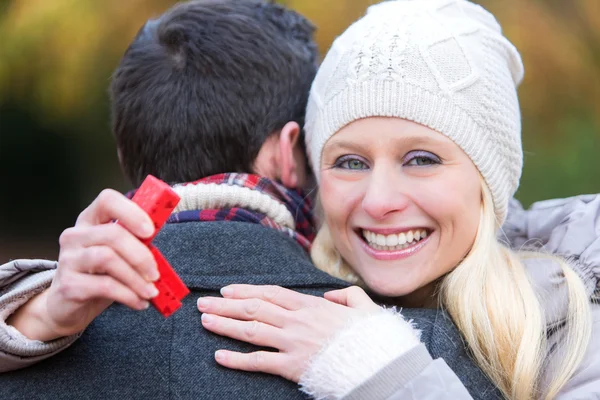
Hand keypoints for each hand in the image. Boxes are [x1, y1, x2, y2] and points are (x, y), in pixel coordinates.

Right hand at [7, 189, 159, 340]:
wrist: (65, 307)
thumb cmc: (98, 275)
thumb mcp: (118, 255)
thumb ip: (135, 242)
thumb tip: (159, 239)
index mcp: (90, 221)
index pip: (107, 200)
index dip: (131, 212)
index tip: (150, 230)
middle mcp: (75, 235)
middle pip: (113, 234)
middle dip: (141, 255)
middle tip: (155, 274)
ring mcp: (68, 259)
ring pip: (108, 259)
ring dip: (136, 278)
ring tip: (150, 292)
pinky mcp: (68, 285)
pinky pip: (104, 286)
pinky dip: (128, 295)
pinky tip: (139, 302)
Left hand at [197, 285, 379, 381]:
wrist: (377, 362)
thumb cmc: (370, 336)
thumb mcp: (363, 306)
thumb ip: (346, 296)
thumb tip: (331, 296)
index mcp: (311, 305)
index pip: (270, 293)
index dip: (246, 290)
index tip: (227, 290)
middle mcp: (296, 321)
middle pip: (253, 309)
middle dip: (226, 305)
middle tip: (204, 303)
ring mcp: (292, 343)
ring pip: (250, 330)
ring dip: (224, 325)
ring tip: (205, 321)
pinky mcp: (291, 366)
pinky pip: (258, 362)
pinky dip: (236, 359)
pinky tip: (219, 356)